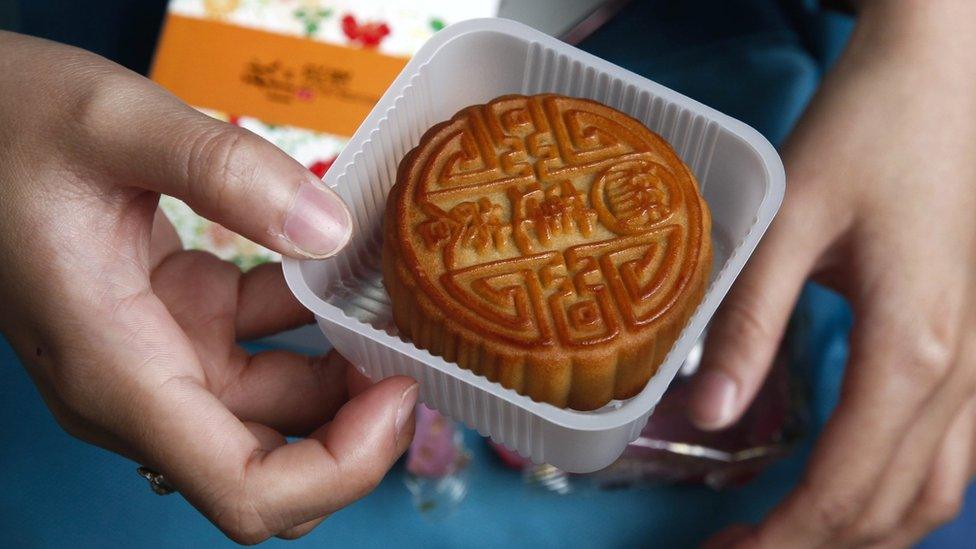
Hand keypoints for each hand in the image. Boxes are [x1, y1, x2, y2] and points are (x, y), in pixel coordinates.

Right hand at [0, 32, 416, 542]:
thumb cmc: (9, 124)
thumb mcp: (117, 124)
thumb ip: (224, 171)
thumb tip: (331, 231)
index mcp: (120, 374)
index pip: (247, 491)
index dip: (340, 468)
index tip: (396, 394)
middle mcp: (141, 387)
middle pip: (274, 468)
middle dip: (356, 428)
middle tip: (409, 351)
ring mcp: (161, 358)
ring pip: (278, 410)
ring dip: (342, 370)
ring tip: (389, 300)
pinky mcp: (177, 322)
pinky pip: (262, 347)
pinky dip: (309, 322)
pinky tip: (343, 267)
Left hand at [690, 2, 975, 546]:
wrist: (940, 81)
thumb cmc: (865, 137)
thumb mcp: (788, 222)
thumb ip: (748, 323)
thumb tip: (704, 415)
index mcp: (912, 349)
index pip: (847, 486)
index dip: (784, 538)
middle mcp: (961, 375)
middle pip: (890, 506)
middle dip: (810, 548)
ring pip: (933, 493)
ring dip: (860, 534)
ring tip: (781, 541)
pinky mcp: (975, 349)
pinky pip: (950, 456)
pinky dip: (897, 497)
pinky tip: (847, 497)